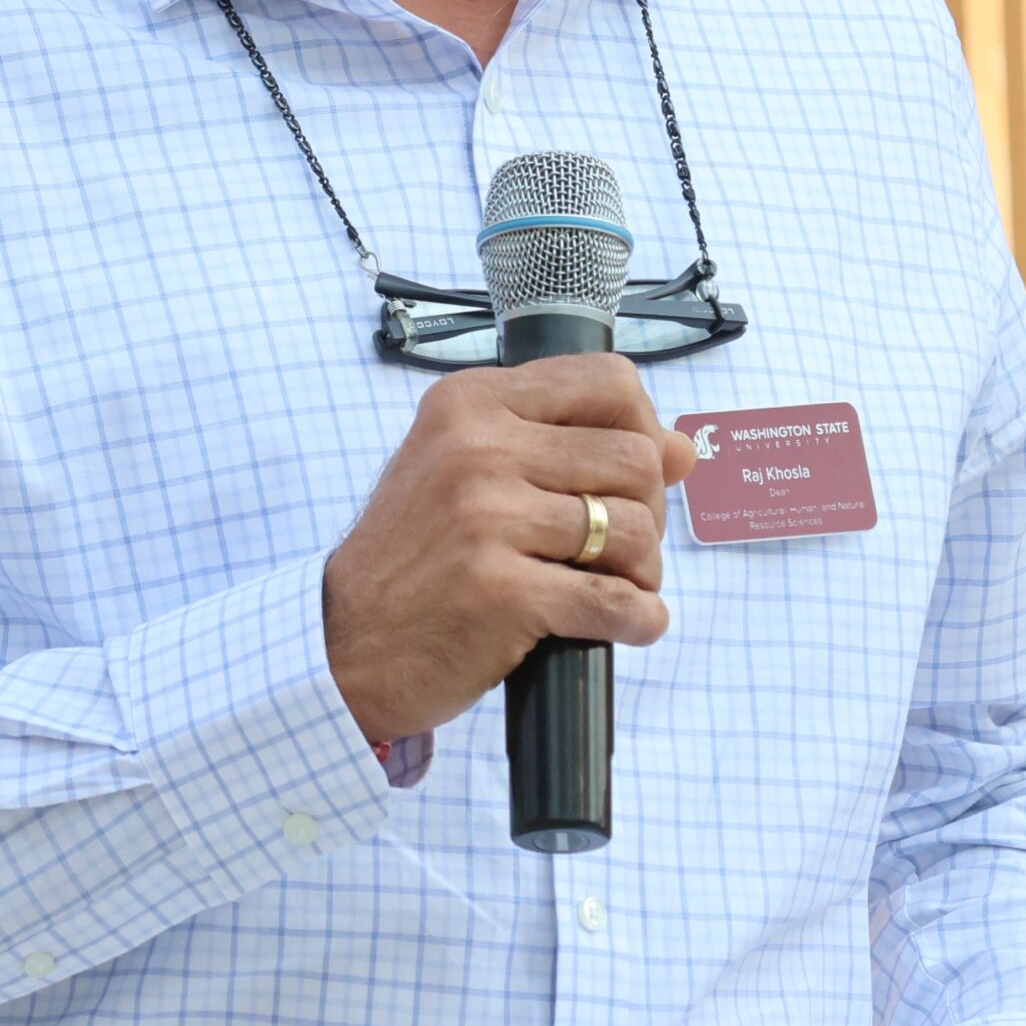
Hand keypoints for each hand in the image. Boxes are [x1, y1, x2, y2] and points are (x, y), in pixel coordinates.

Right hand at [322, 356, 695, 745]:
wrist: (343, 642)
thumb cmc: (413, 555)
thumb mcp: (469, 469)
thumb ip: (565, 444)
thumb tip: (682, 447)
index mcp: (472, 402)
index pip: (609, 383)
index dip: (644, 429)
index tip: (631, 473)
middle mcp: (478, 447)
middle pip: (634, 460)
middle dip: (649, 511)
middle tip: (620, 545)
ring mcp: (487, 518)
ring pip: (631, 530)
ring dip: (642, 570)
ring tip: (616, 586)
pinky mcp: (501, 592)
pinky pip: (614, 600)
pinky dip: (638, 618)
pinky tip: (626, 624)